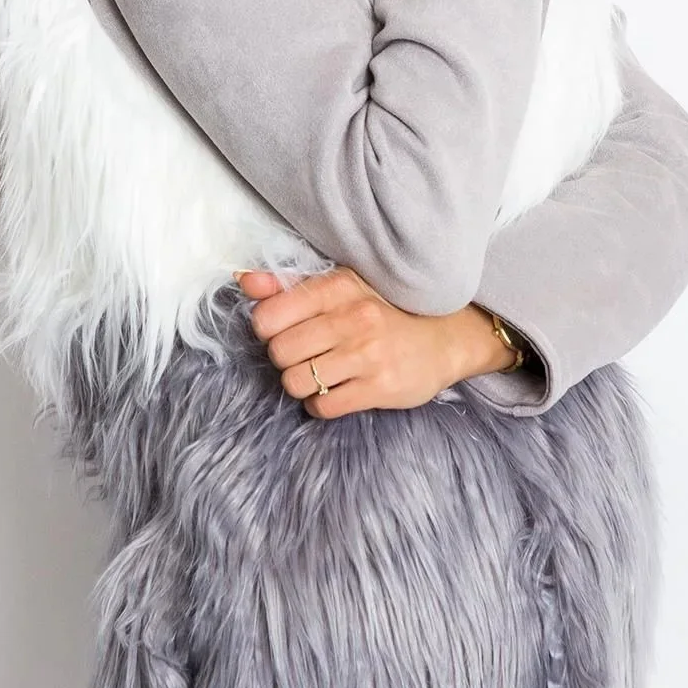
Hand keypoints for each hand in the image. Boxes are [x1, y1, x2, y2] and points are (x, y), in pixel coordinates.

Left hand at [232, 266, 517, 417]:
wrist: (445, 339)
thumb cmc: (383, 311)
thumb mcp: (341, 287)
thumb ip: (289, 284)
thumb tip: (242, 280)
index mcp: (338, 287)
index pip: (269, 316)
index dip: (268, 330)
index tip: (285, 330)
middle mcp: (353, 318)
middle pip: (279, 352)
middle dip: (286, 359)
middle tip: (307, 355)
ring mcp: (367, 355)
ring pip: (296, 382)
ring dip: (301, 384)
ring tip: (320, 374)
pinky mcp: (380, 388)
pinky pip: (323, 406)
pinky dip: (320, 405)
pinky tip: (335, 391)